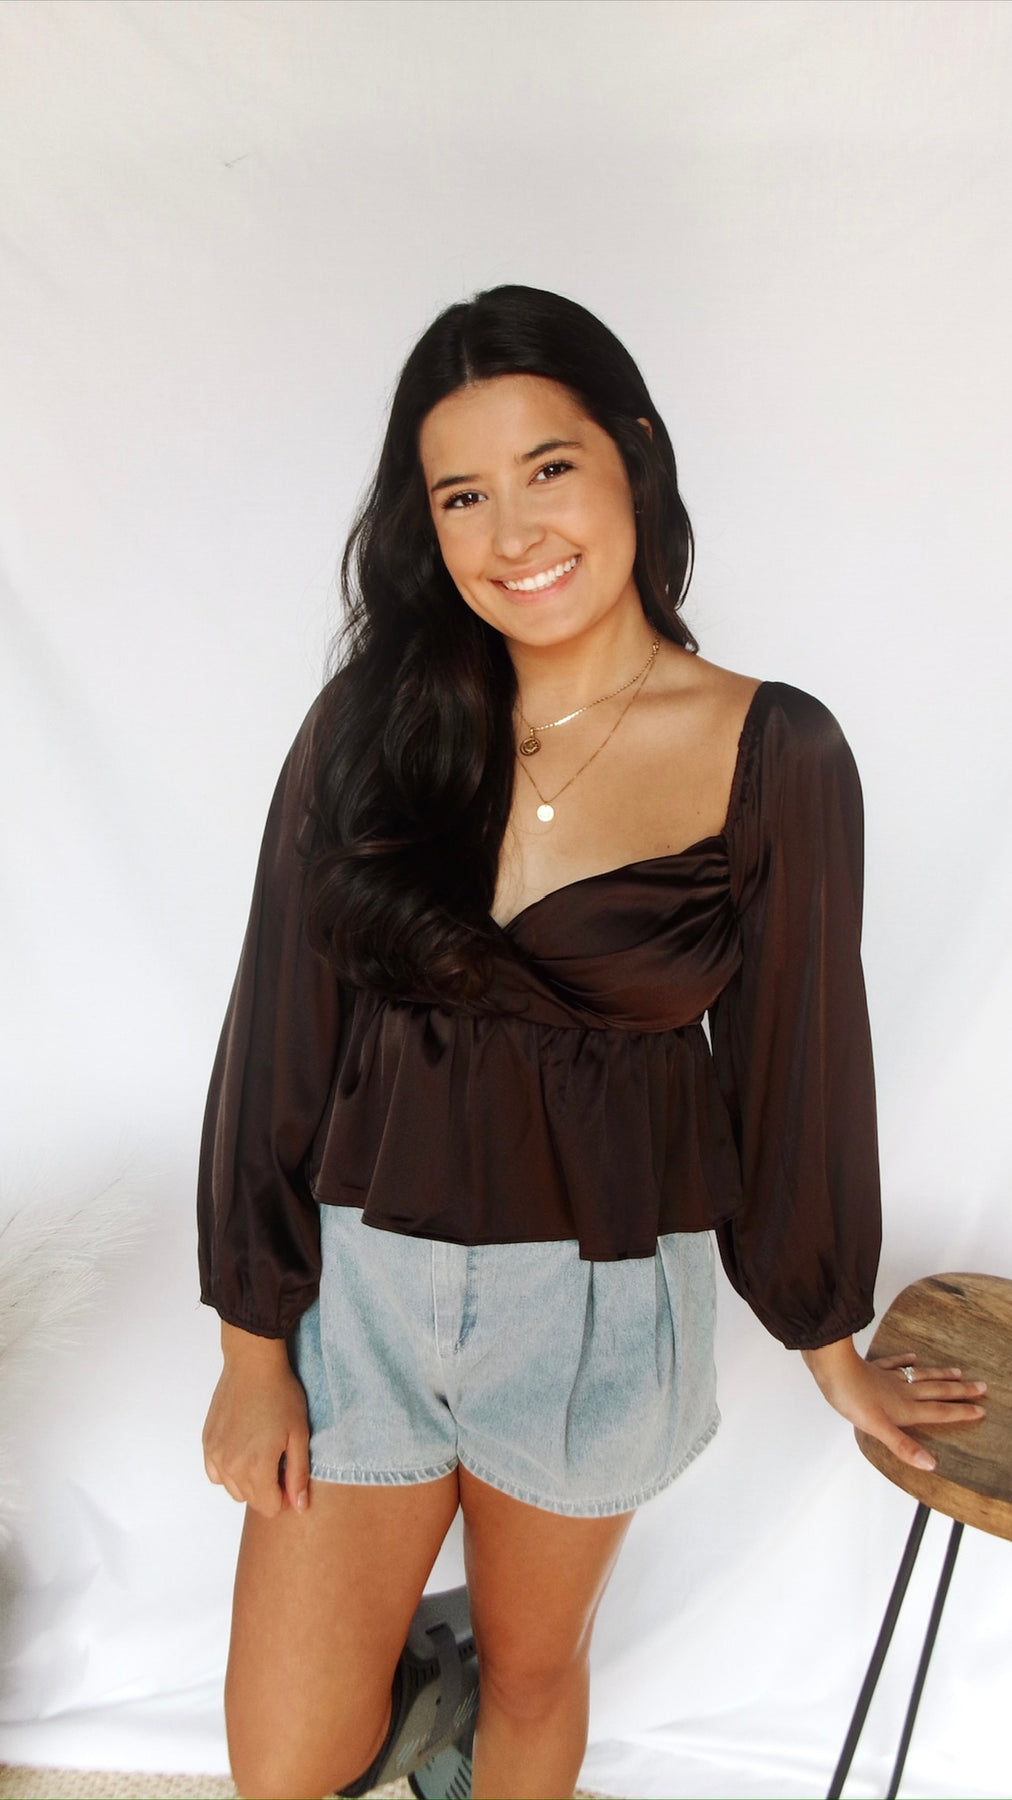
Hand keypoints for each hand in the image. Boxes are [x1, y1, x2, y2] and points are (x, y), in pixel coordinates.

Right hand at [202, 1323, 310, 1518]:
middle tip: (278, 1458)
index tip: (290, 1473)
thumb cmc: (281, 1395)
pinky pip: (216, 1474)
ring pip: (233, 1490)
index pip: (270, 1508)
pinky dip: (228, 1471)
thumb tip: (299, 1507)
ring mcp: (216, 1455)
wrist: (252, 1365)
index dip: (285, 1495)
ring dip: (248, 1481)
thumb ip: (298, 1475)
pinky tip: (242, 1451)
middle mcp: (231, 1466)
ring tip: (261, 1452)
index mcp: (257, 1467)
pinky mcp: (207, 1443)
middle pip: (251, 1500)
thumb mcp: (299, 1435)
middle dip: (268, 1488)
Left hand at [802, 1338, 986, 1472]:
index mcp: (906, 1408)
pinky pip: (894, 1364)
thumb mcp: (878, 1428)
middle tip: (982, 1386)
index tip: (981, 1409)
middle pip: (937, 1391)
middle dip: (960, 1391)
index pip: (939, 1411)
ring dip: (940, 1375)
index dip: (960, 1412)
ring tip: (958, 1372)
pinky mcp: (873, 1368)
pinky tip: (912, 1357)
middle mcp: (902, 1391)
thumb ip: (904, 1445)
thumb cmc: (852, 1398)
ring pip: (921, 1376)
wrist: (832, 1368)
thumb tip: (930, 1463)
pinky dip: (905, 1361)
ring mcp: (888, 1378)